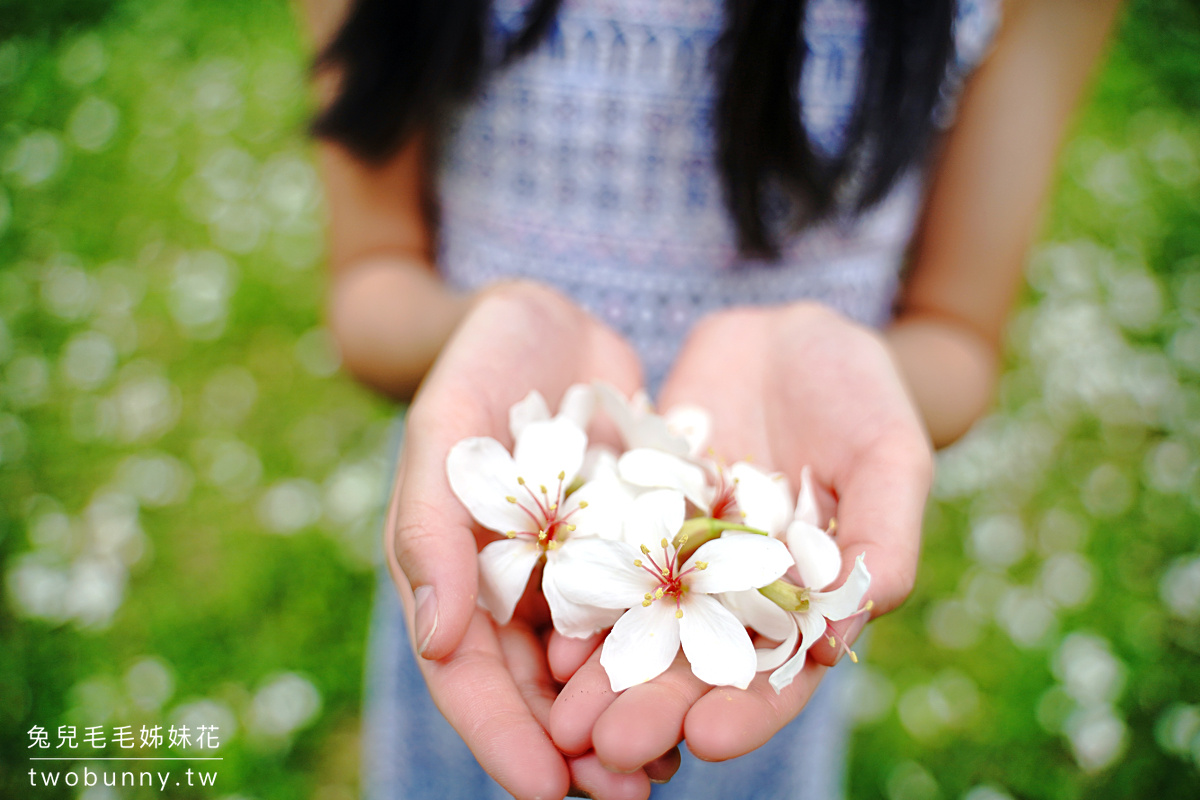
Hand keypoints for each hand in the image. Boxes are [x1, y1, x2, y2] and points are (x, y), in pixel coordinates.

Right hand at [385, 281, 660, 799]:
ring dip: (627, 717)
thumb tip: (436, 639)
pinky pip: (651, 611)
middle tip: (624, 796)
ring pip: (596, 665)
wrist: (551, 315)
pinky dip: (670, 653)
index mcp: (454, 573)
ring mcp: (574, 572)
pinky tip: (707, 687)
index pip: (465, 673)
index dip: (499, 735)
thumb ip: (432, 528)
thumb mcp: (445, 429)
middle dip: (574, 747)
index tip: (544, 788)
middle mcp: (513, 588)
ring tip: (668, 768)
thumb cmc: (482, 361)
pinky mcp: (631, 548)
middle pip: (536, 688)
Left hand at [549, 302, 933, 770]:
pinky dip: (580, 600)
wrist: (782, 333)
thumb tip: (850, 629)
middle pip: (697, 666)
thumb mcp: (887, 450)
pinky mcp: (635, 521)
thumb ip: (884, 533)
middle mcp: (738, 595)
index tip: (709, 739)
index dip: (750, 711)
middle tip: (609, 749)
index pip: (781, 673)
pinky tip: (548, 633)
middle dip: (655, 710)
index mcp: (809, 600)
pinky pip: (603, 565)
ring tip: (565, 720)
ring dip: (605, 675)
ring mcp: (681, 560)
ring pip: (640, 628)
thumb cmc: (858, 389)